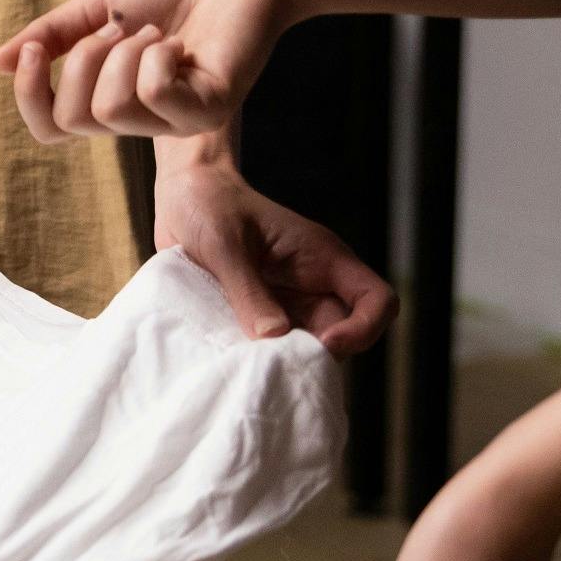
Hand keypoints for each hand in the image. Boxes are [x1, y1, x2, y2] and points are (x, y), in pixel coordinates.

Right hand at [0, 0, 297, 140]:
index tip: (36, 51)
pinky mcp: (208, 111)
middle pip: (73, 118)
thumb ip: (54, 34)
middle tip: (120, 30)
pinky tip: (179, 45)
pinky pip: (153, 95)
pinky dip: (156, 57)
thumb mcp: (98, 8)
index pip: (51, 128)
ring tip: (156, 33)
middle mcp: (141, 121)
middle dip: (83, 60)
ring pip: (110, 109)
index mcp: (111, 99)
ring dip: (125, 54)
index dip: (29, 94)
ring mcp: (175, 121)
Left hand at [152, 154, 393, 353]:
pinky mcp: (262, 314)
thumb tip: (274, 336)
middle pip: (344, 335)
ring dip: (286, 360)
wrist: (183, 195)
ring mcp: (289, 301)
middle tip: (276, 366)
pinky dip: (262, 357)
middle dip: (317, 357)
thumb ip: (247, 289)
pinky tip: (237, 360)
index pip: (377, 301)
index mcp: (322, 259)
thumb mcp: (223, 244)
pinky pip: (276, 346)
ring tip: (252, 365)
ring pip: (309, 347)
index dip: (364, 329)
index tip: (324, 345)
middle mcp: (314, 284)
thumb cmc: (208, 205)